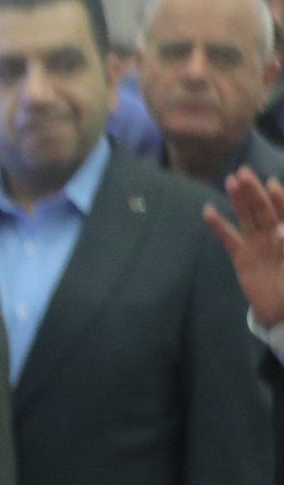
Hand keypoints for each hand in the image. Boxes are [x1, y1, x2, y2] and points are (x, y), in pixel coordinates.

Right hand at [202, 167, 283, 327]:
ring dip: (239, 200)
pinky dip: (219, 225)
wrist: (282, 312)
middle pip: (264, 210)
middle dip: (254, 192)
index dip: (279, 199)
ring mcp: (257, 244)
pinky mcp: (241, 257)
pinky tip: (208, 211)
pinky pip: (228, 238)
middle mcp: (274, 234)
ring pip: (247, 218)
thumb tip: (279, 232)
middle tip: (244, 172)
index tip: (271, 184)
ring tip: (230, 182)